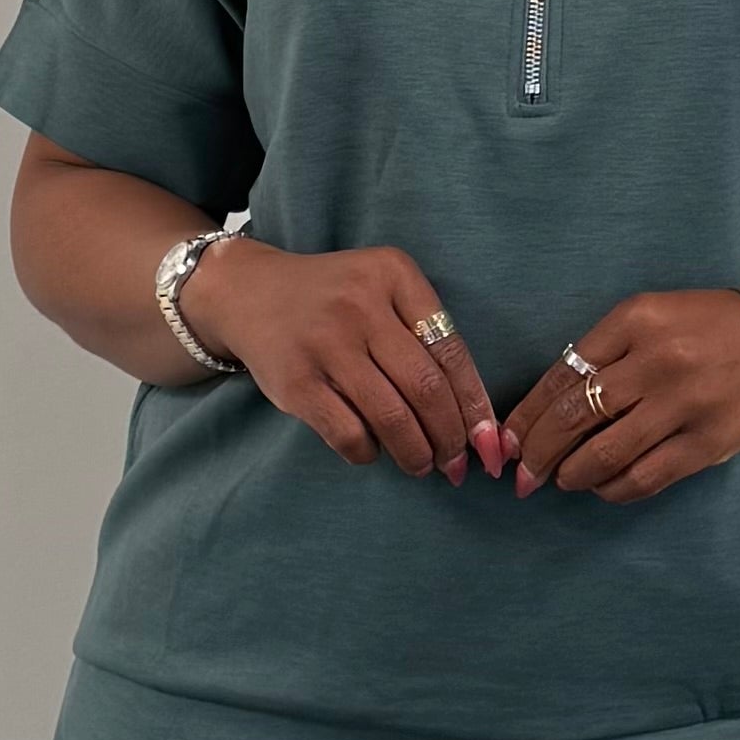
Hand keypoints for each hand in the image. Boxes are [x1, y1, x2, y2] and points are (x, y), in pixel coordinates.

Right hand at [181, 237, 505, 479]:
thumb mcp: (383, 290)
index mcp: (394, 274)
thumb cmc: (334, 301)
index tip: (490, 442)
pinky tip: (373, 450)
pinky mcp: (295, 382)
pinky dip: (369, 453)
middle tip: (456, 464)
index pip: (451, 350)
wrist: (249, 292)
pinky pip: (348, 433)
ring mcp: (324, 343)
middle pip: (426, 387)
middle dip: (451, 436)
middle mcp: (360, 304)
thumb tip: (473, 418)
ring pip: (391, 416)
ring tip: (422, 465)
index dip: (476, 405)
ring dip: (416, 453)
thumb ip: (424, 335)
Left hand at [500, 289, 739, 502]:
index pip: (562, 375)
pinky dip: (612, 489)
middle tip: (522, 474)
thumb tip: (546, 411)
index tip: (506, 442)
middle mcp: (657, 360)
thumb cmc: (705, 328)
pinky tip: (602, 486)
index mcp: (634, 320)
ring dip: (571, 475)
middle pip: (575, 417)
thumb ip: (602, 354)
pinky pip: (644, 478)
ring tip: (561, 480)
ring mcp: (684, 405)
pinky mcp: (706, 444)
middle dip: (538, 453)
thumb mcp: (649, 318)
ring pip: (605, 454)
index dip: (527, 416)